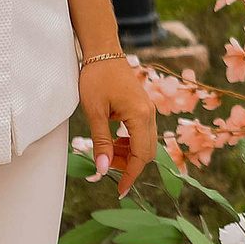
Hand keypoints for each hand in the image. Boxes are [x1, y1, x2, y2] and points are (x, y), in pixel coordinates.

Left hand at [80, 55, 158, 195]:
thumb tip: (103, 170)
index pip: (141, 155)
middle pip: (146, 151)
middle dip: (127, 165)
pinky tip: (111, 141)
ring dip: (126, 154)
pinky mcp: (143, 108)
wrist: (104, 52)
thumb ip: (101, 142)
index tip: (120, 191)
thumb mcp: (95, 112)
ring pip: (144, 143)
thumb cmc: (97, 78)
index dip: (130, 176)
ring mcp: (148, 111)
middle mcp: (150, 114)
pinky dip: (128, 143)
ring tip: (104, 153)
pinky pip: (141, 133)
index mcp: (141, 116)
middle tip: (104, 168)